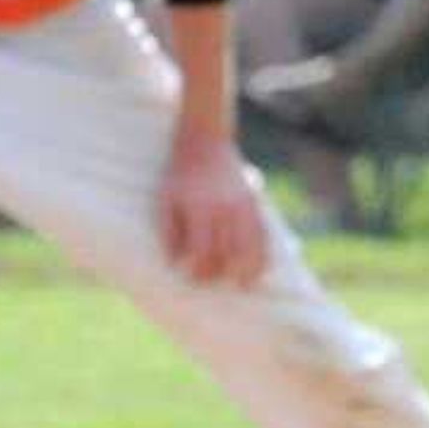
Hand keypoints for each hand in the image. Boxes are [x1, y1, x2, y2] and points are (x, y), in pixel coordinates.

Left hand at [159, 132, 270, 287]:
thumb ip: (169, 232)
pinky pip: (263, 234)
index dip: (198, 269)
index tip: (191, 277)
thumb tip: (175, 263)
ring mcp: (242, 206)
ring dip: (248, 269)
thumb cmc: (179, 176)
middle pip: (228, 252)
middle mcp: (224, 209)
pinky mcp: (253, 203)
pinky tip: (258, 268)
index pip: (202, 250)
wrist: (205, 141)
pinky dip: (263, 253)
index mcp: (200, 209)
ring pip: (251, 246)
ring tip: (244, 286)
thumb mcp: (166, 200)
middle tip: (213, 283)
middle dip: (221, 272)